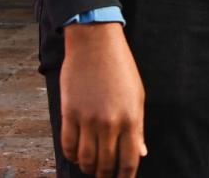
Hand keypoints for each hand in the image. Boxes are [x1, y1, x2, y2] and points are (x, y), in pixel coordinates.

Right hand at [60, 23, 146, 177]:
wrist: (95, 43)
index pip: (128, 161)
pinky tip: (76, 154)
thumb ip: (138, 128)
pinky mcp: (69, 113)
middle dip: (106, 175)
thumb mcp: (137, 95)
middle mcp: (110, 122)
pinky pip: (68, 145)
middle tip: (105, 175)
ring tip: (91, 168)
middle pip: (106, 164)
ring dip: (88, 168)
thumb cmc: (120, 67)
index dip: (125, 177)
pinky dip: (71, 155)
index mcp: (131, 118)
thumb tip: (141, 153)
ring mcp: (88, 119)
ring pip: (86, 159)